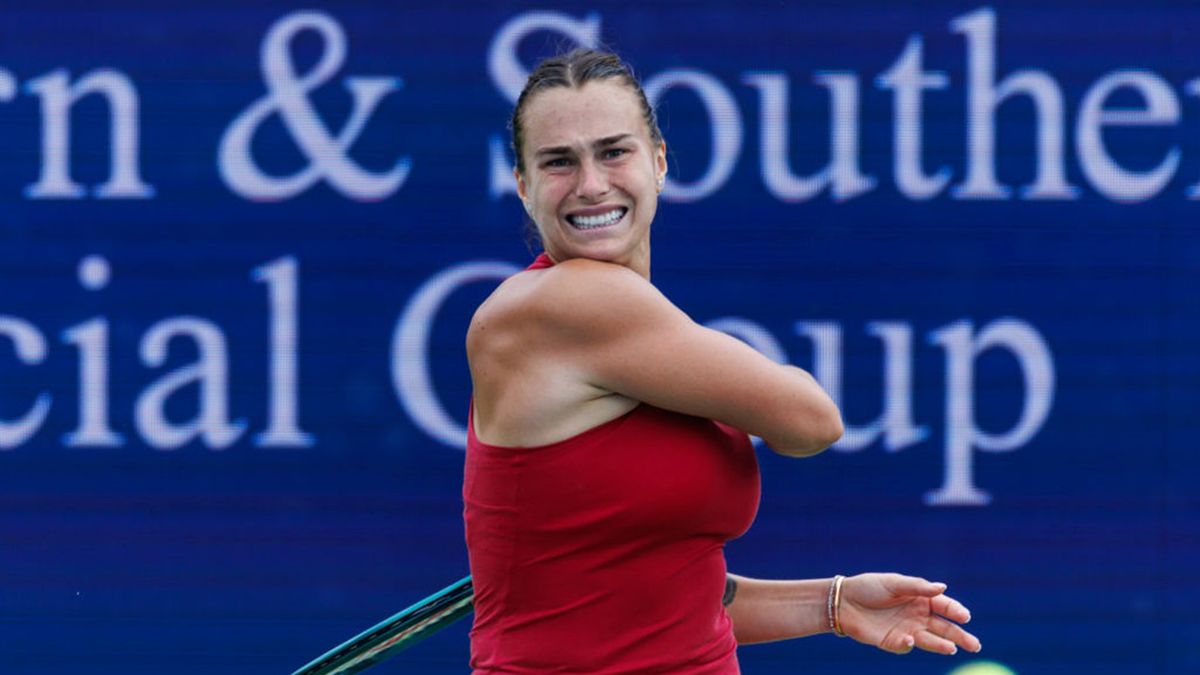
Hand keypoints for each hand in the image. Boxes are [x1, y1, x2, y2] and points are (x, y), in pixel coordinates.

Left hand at [838, 573, 981, 655]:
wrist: (843, 602)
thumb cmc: (868, 587)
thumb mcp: (893, 583)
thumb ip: (918, 587)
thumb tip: (943, 587)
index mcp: (920, 598)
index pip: (943, 605)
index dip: (955, 611)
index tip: (965, 616)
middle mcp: (917, 616)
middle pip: (943, 627)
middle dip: (960, 636)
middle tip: (974, 645)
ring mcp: (906, 630)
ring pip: (930, 640)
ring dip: (941, 645)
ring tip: (952, 648)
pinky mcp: (893, 642)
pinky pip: (906, 646)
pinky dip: (909, 644)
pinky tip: (910, 639)